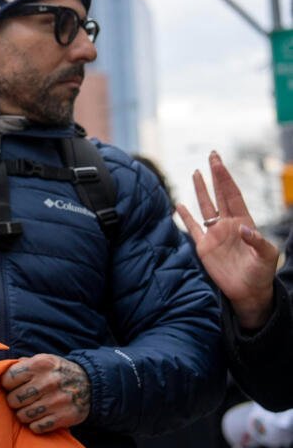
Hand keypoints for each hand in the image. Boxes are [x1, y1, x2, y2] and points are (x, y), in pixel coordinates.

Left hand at [1, 354, 90, 433]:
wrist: (90, 384)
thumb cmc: (58, 372)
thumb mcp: (44, 360)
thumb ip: (23, 364)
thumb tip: (0, 370)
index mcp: (40, 364)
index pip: (8, 379)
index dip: (7, 384)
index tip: (13, 386)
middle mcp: (48, 382)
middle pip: (13, 399)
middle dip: (14, 401)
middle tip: (21, 400)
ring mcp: (56, 401)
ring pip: (22, 415)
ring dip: (23, 414)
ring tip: (30, 408)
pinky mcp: (64, 417)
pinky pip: (36, 427)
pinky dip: (35, 425)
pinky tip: (40, 417)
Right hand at [176, 151, 277, 329]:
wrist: (248, 292)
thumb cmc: (261, 274)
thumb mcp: (267, 257)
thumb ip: (257, 240)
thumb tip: (242, 227)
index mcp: (244, 222)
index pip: (233, 195)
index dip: (226, 178)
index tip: (219, 162)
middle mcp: (228, 224)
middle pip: (220, 194)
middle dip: (216, 175)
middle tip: (212, 156)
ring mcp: (215, 234)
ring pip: (205, 206)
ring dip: (201, 190)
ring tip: (196, 173)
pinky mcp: (204, 247)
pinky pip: (193, 228)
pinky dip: (185, 217)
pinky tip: (179, 205)